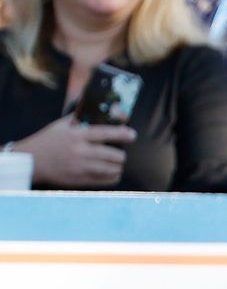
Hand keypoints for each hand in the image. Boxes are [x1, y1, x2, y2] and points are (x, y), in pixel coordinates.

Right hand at [17, 115, 135, 187]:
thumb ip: (81, 117)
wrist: (31, 161)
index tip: (132, 135)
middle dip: (121, 155)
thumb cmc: (48, 140)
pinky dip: (112, 177)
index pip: (105, 133)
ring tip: (118, 164)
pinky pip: (103, 181)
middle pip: (112, 155)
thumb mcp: (62, 125)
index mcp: (77, 136)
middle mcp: (79, 152)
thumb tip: (100, 108)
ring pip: (110, 169)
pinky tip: (113, 173)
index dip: (122, 134)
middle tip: (122, 154)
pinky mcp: (77, 180)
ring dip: (118, 166)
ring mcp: (79, 167)